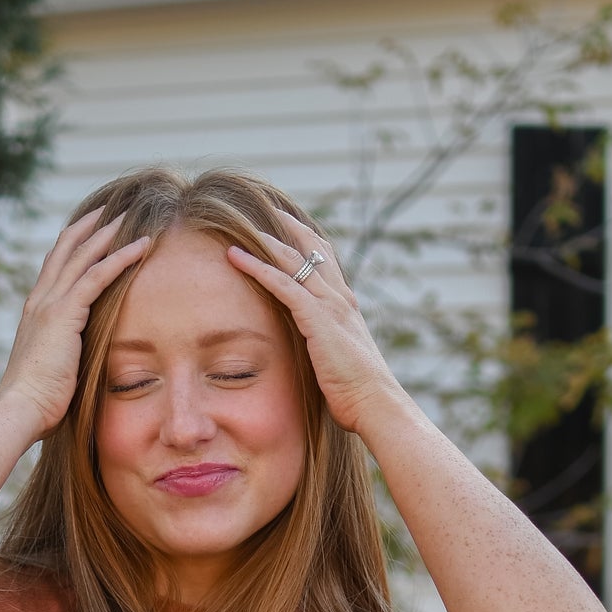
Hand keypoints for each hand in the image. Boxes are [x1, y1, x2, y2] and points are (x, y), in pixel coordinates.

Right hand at [0, 208, 150, 439]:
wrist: (20, 409)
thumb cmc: (35, 403)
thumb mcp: (51, 371)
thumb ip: (64, 357)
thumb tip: (79, 365)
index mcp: (35, 312)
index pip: (54, 268)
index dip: (72, 245)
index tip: (90, 230)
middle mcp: (40, 301)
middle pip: (65, 250)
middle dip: (89, 226)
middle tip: (110, 208)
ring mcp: (50, 304)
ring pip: (83, 256)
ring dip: (108, 233)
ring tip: (130, 215)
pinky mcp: (65, 314)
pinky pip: (98, 276)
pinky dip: (121, 257)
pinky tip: (142, 246)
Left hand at [226, 211, 403, 437]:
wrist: (375, 403)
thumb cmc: (359, 394)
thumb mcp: (342, 363)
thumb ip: (329, 349)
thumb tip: (317, 356)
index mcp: (347, 307)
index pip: (327, 262)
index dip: (308, 242)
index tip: (290, 226)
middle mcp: (340, 298)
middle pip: (312, 249)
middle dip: (288, 227)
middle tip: (268, 209)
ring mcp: (330, 306)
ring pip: (293, 260)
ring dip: (265, 241)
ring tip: (242, 224)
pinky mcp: (317, 318)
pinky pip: (282, 284)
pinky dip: (257, 267)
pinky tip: (236, 256)